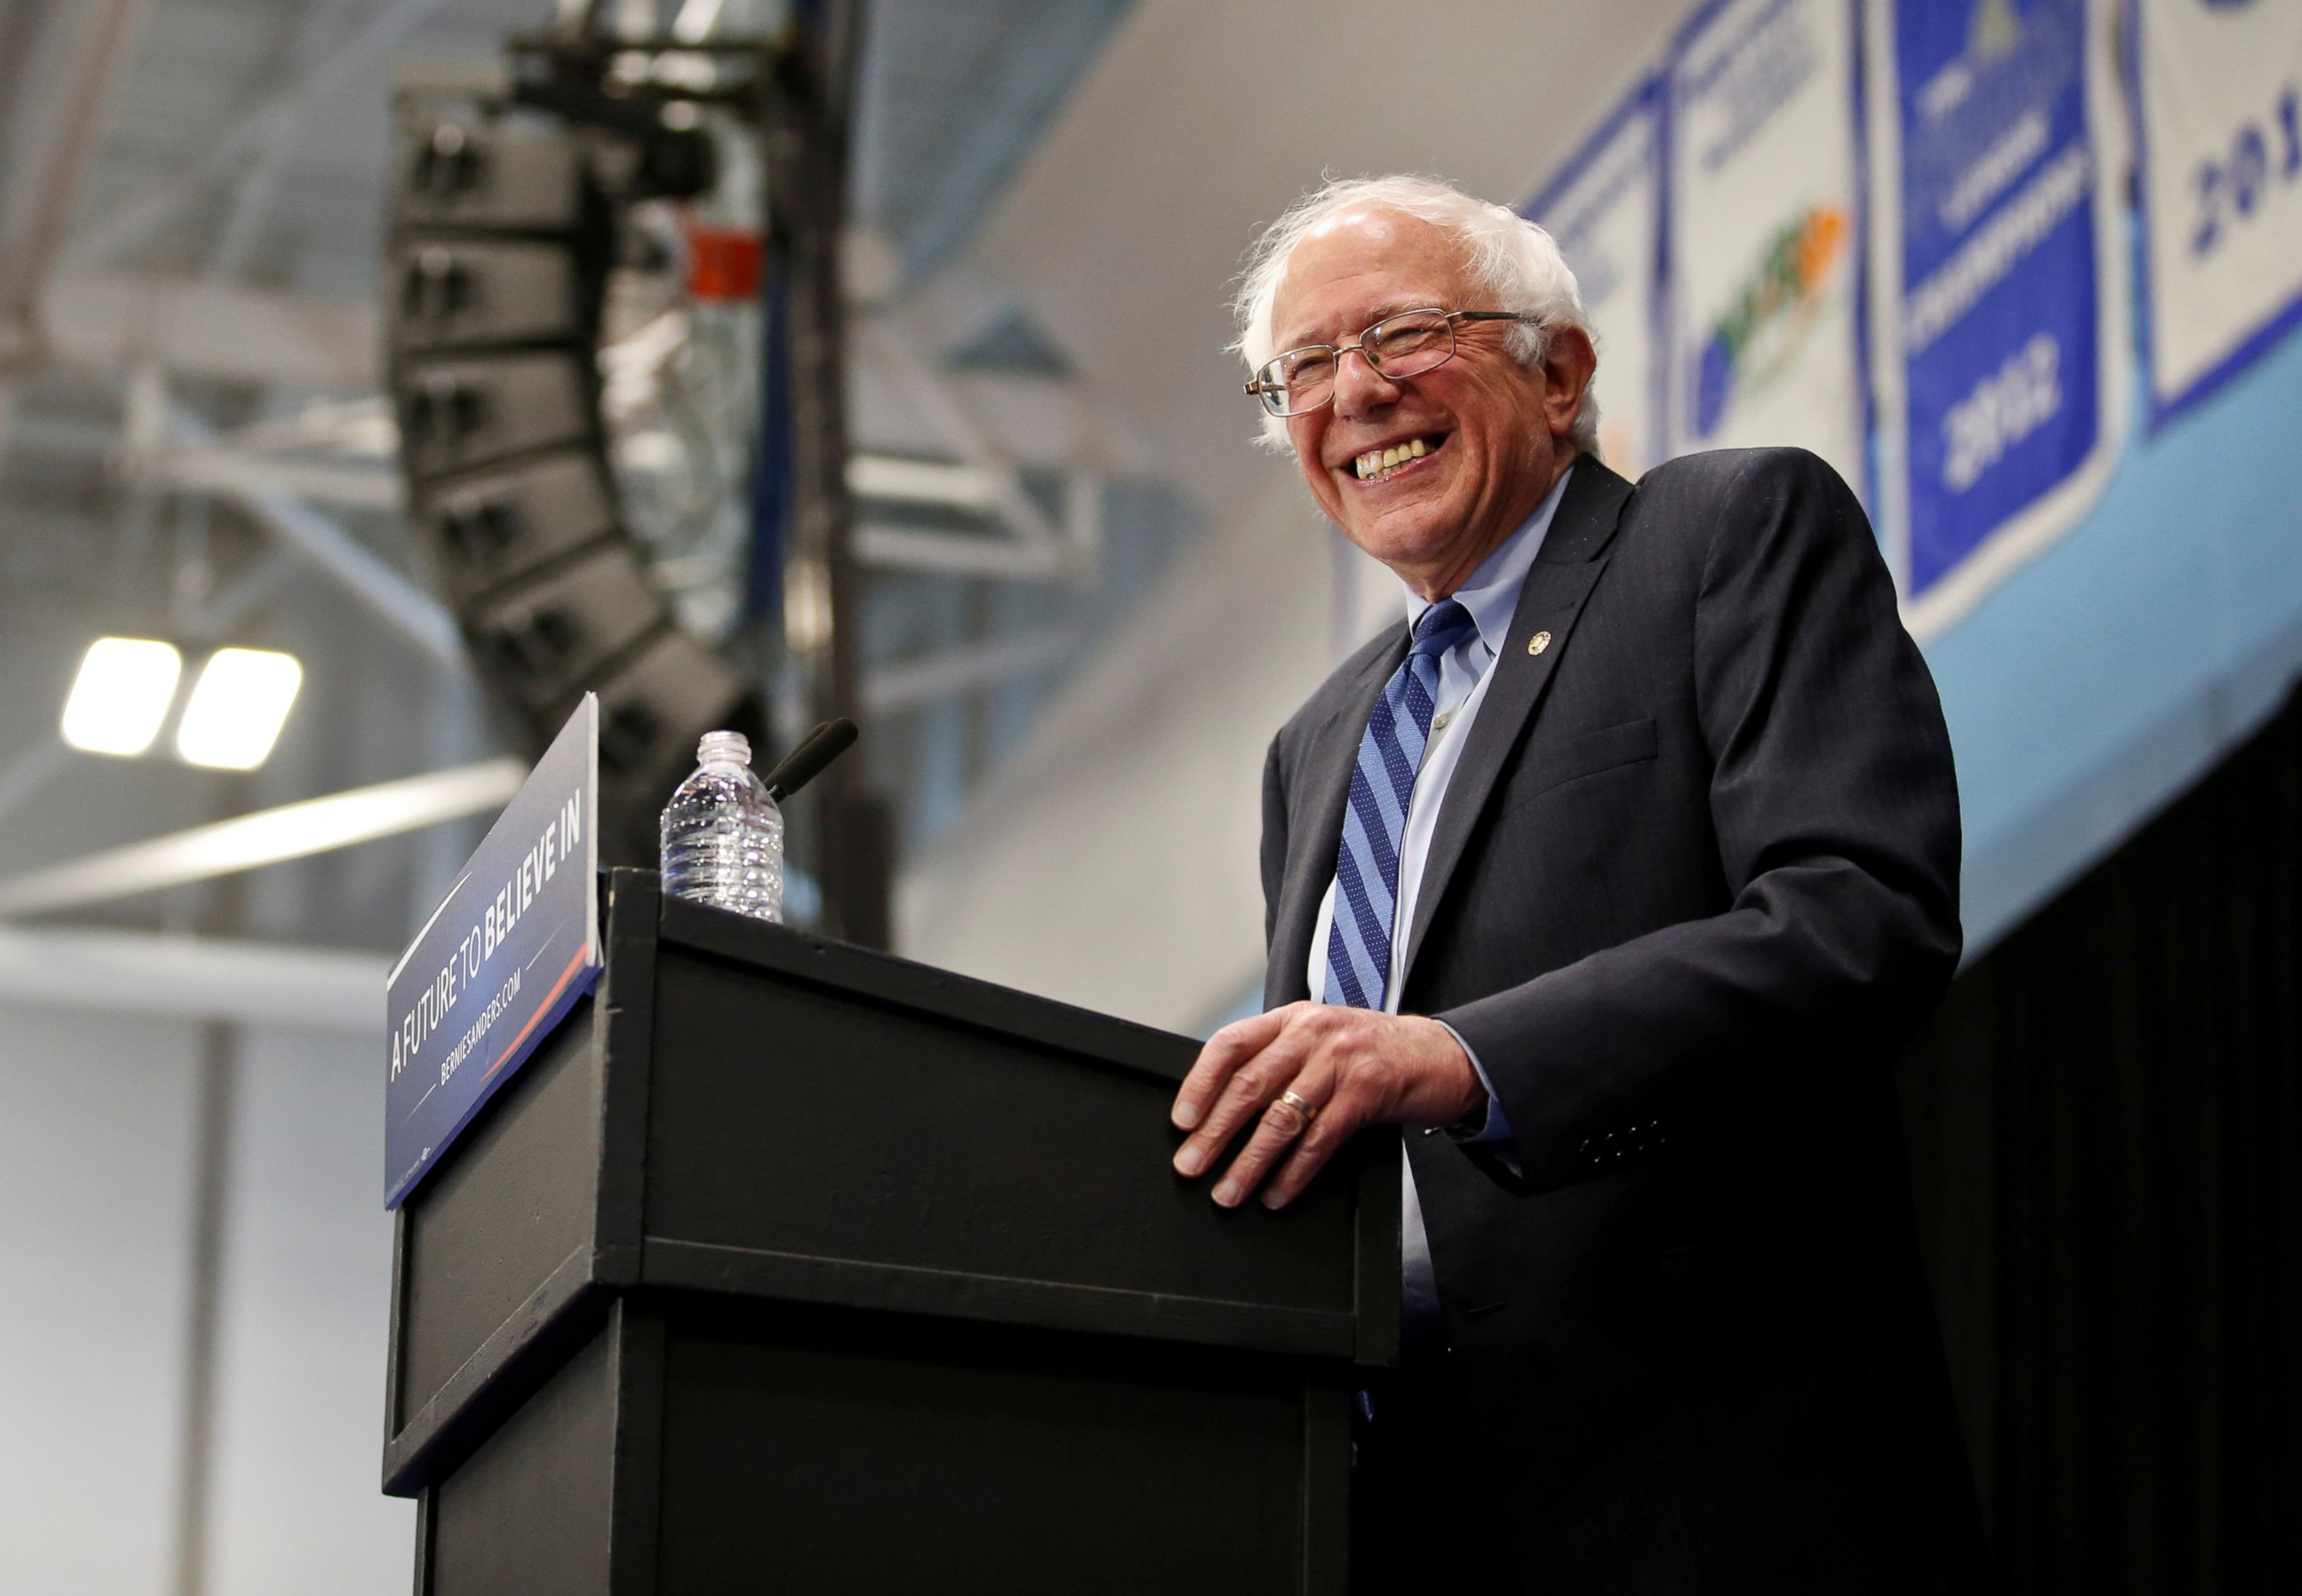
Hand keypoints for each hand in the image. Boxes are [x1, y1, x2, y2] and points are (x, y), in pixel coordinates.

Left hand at [1169, 1002, 1485, 1209]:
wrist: (1440, 1053)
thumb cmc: (1371, 1052)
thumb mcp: (1320, 1040)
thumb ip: (1278, 1060)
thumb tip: (1221, 1109)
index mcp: (1291, 1019)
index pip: (1230, 1045)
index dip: (1200, 1084)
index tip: (1181, 1121)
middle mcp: (1312, 1034)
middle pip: (1249, 1086)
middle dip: (1215, 1132)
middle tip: (1190, 1166)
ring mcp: (1341, 1062)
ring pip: (1282, 1118)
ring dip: (1249, 1162)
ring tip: (1228, 1192)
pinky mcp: (1368, 1093)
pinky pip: (1320, 1140)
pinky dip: (1294, 1173)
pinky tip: (1276, 1193)